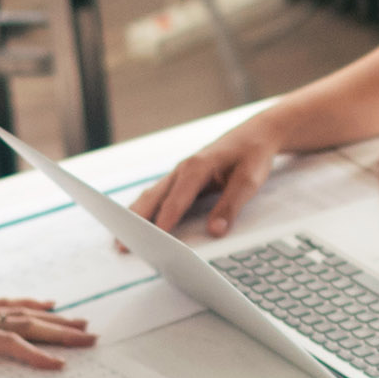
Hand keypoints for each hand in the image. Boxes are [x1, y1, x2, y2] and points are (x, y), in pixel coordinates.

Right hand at [128, 117, 284, 237]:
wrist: (257, 133)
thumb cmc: (253, 153)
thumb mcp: (250, 180)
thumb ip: (231, 205)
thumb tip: (215, 230)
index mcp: (197, 166)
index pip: (176, 199)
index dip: (164, 221)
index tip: (154, 240)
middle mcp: (183, 169)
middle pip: (154, 197)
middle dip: (137, 221)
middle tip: (123, 244)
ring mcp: (180, 174)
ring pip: (152, 196)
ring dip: (137, 216)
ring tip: (122, 239)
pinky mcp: (183, 180)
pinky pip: (160, 196)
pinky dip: (147, 210)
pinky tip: (139, 224)